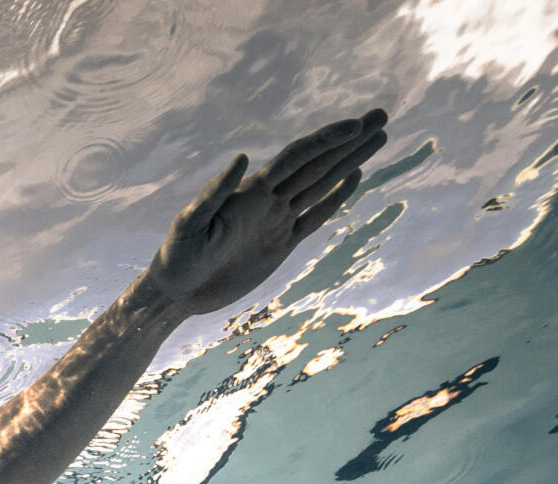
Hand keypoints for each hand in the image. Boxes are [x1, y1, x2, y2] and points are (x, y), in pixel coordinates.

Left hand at [144, 108, 388, 315]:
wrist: (177, 293)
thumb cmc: (176, 258)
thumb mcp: (190, 225)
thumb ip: (214, 193)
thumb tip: (242, 157)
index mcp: (251, 192)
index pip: (297, 157)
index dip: (326, 139)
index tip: (355, 124)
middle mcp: (268, 200)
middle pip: (317, 162)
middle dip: (349, 140)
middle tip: (381, 116)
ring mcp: (276, 221)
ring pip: (322, 184)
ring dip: (350, 160)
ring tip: (378, 138)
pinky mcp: (280, 245)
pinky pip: (314, 217)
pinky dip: (335, 197)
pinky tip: (355, 177)